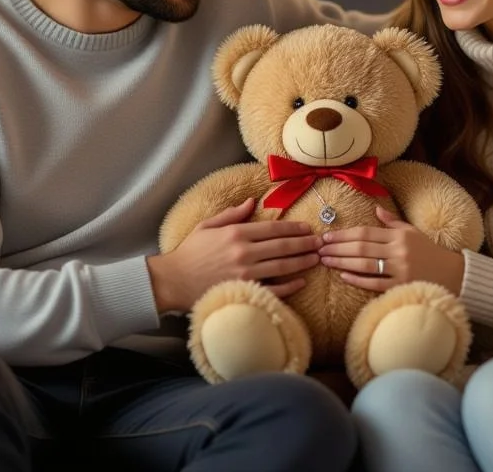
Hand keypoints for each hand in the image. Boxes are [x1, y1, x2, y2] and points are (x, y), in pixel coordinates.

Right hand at [147, 198, 321, 313]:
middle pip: (283, 246)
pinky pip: (273, 290)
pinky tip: (301, 282)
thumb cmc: (190, 252)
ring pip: (282, 267)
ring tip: (316, 259)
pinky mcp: (244, 291)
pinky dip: (289, 287)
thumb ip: (232, 214)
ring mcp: (245, 274)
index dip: (294, 227)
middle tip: (320, 243)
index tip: (307, 228)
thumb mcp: (208, 226)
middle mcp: (244, 252)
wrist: (173, 281)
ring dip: (302, 262)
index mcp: (236, 233)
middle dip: (304, 243)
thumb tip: (253, 201)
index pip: (273, 228)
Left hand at [318, 207, 464, 294]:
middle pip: (361, 248)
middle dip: (338, 248)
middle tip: (319, 249)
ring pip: (365, 265)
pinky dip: (358, 280)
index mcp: (399, 235)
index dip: (344, 234)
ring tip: (325, 261)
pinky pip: (375, 283)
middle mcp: (399, 251)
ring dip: (342, 263)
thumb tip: (375, 208)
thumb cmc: (428, 252)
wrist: (452, 274)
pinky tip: (343, 277)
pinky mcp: (401, 286)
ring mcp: (400, 270)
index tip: (327, 236)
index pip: (365, 232)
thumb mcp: (412, 232)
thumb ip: (392, 222)